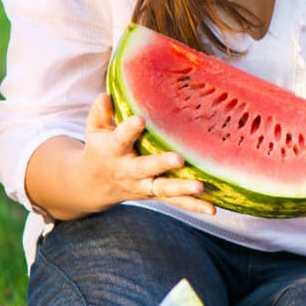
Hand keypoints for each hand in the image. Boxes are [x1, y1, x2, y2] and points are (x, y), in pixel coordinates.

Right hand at [81, 93, 214, 214]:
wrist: (93, 186)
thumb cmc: (100, 149)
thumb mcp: (95, 131)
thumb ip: (100, 114)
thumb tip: (105, 96)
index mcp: (113, 151)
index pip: (121, 139)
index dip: (129, 130)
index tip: (139, 120)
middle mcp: (129, 170)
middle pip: (145, 168)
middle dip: (161, 164)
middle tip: (178, 159)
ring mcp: (143, 185)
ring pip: (163, 188)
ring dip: (182, 188)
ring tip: (200, 186)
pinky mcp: (155, 195)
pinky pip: (176, 202)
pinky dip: (194, 205)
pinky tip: (212, 209)